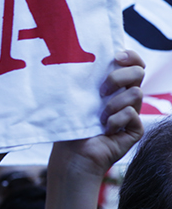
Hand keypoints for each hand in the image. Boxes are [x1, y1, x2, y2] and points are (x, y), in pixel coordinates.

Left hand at [51, 50, 144, 177]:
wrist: (72, 154)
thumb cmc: (70, 124)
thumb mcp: (76, 96)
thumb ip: (86, 78)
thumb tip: (82, 54)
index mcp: (114, 86)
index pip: (133, 64)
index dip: (131, 57)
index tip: (117, 56)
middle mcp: (125, 97)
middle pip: (139, 73)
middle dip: (119, 77)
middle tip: (101, 91)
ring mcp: (132, 114)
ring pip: (136, 93)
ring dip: (113, 103)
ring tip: (99, 116)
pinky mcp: (135, 130)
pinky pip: (132, 115)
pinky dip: (115, 120)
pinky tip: (104, 128)